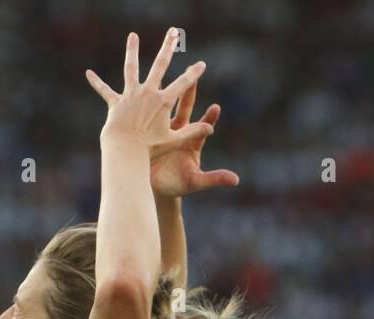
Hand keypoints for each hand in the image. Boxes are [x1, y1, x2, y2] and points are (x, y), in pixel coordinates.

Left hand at [85, 29, 212, 160]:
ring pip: (131, 68)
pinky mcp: (116, 103)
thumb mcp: (173, 140)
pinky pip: (104, 90)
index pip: (183, 84)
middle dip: (168, 47)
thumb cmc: (149, 148)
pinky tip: (88, 73)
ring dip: (132, 50)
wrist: (124, 150)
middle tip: (173, 33)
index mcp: (163, 101)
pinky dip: (96, 82)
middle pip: (160, 65)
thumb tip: (211, 129)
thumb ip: (192, 132)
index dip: (193, 74)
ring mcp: (130, 95)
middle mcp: (147, 93)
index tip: (201, 64)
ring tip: (132, 36)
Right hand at [149, 79, 238, 198]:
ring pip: (165, 109)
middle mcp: (180, 133)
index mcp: (192, 143)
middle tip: (194, 75)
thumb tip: (235, 180)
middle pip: (186, 110)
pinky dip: (144, 108)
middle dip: (189, 92)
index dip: (209, 118)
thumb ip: (215, 179)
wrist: (158, 189)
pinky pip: (147, 120)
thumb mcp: (196, 182)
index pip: (203, 127)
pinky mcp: (150, 135)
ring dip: (165, 92)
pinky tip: (138, 93)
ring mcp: (164, 132)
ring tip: (163, 74)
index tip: (215, 107)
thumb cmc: (177, 185)